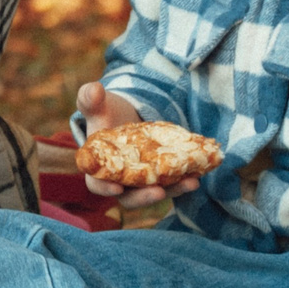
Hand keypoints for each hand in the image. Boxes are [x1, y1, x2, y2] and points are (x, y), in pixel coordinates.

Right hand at [74, 81, 193, 209]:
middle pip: (129, 197)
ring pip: (155, 192)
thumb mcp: (98, 104)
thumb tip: (94, 90)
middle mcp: (119, 180)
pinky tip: (198, 173)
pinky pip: (172, 182)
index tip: (116, 187)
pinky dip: (184, 179)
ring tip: (191, 182)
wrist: (128, 116)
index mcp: (98, 168)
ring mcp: (142, 181)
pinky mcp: (160, 176)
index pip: (97, 183)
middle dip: (145, 197)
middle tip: (159, 192)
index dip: (105, 188)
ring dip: (173, 190)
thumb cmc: (106, 113)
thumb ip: (90, 98)